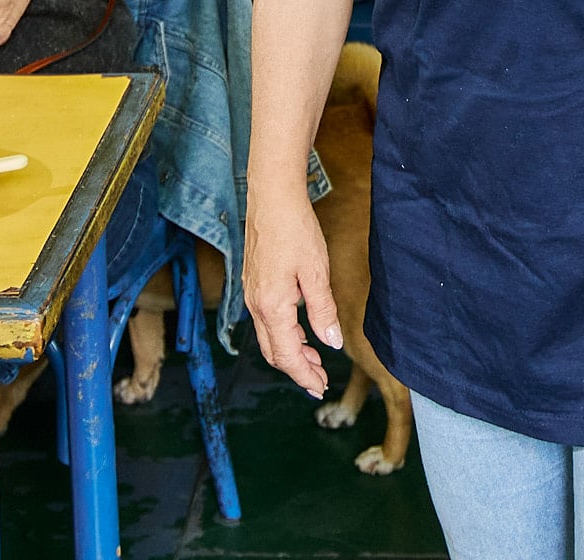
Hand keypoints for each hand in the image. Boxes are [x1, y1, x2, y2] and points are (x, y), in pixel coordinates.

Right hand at [244, 185, 343, 398]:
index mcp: (272, 307)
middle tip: (319, 381)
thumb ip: (323, 310)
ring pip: (268, 337)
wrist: (271, 197)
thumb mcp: (316, 272)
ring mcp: (251, 294)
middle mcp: (256, 305)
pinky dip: (282, 334)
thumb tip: (332, 342)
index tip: (319, 387)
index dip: (304, 376)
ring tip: (313, 360)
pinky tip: (299, 331)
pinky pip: (265, 320)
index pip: (287, 356)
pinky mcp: (253, 283)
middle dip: (296, 370)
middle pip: (274, 352)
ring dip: (290, 353)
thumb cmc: (294, 229)